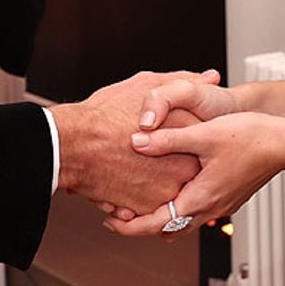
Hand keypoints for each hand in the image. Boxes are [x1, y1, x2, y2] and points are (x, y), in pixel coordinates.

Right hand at [50, 69, 219, 213]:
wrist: (73, 145)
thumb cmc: (106, 113)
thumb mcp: (148, 84)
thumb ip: (185, 80)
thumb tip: (211, 77)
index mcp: (188, 132)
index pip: (201, 135)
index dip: (183, 131)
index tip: (169, 131)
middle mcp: (185, 163)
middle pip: (188, 164)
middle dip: (171, 160)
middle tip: (150, 153)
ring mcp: (169, 189)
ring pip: (170, 186)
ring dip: (156, 180)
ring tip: (134, 166)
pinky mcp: (151, 208)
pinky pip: (152, 204)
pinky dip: (140, 195)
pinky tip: (124, 179)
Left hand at [101, 77, 239, 221]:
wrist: (284, 143)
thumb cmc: (249, 136)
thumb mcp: (202, 134)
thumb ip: (167, 140)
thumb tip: (135, 141)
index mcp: (200, 198)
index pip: (157, 224)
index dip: (130, 225)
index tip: (108, 219)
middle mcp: (210, 209)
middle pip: (167, 229)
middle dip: (140, 224)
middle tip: (116, 211)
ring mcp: (220, 206)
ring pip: (182, 222)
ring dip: (158, 216)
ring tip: (137, 201)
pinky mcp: (227, 197)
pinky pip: (195, 212)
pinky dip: (176, 207)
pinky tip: (169, 188)